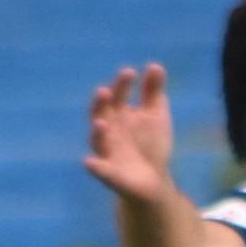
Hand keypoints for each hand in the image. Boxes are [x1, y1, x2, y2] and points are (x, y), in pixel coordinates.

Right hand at [84, 65, 182, 206]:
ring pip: (97, 141)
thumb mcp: (155, 116)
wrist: (153, 181)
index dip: (122, 84)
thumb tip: (155, 65)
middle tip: (105, 91)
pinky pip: (99, 170)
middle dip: (101, 103)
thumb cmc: (150, 143)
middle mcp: (108, 130)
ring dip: (97, 132)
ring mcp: (106, 151)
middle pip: (101, 113)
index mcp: (118, 114)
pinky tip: (89, 163)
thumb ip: (153, 92)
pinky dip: (94, 166)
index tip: (130, 72)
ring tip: (101, 124)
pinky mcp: (109, 174)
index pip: (118, 95)